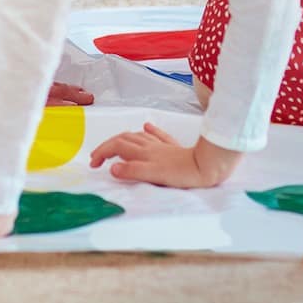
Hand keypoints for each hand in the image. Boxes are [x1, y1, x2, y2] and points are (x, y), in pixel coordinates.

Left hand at [0, 13, 92, 105]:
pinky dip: (22, 91)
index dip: (47, 100)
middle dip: (57, 93)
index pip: (17, 95)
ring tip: (72, 95)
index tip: (76, 104)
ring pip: (15, 87)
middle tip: (87, 98)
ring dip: (43, 91)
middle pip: (24, 88)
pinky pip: (2, 89)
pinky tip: (29, 95)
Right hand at [89, 122, 240, 188]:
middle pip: (124, 139)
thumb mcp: (153, 176)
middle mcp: (151, 146)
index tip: (94, 164)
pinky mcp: (174, 148)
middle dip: (108, 145)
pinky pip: (158, 135)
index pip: (117, 147)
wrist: (208, 166)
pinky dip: (149, 131)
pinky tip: (147, 126)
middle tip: (98, 157)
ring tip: (115, 145)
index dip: (102, 152)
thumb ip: (132, 171)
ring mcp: (163, 145)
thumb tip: (112, 168)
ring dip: (123, 139)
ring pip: (138, 136)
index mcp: (144, 153)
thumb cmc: (182, 174)